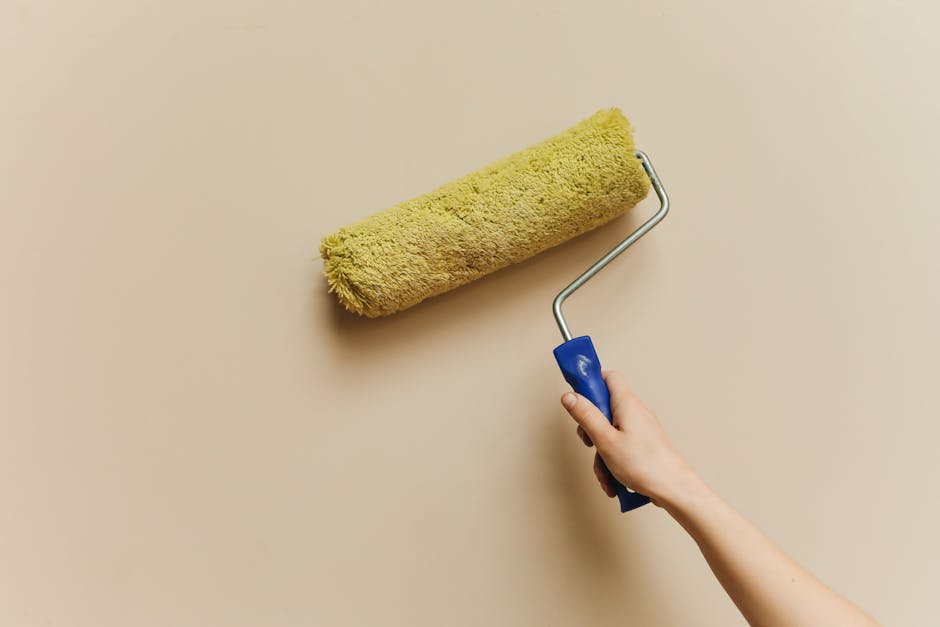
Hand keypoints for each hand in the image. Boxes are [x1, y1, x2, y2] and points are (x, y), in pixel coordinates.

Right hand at [560, 371, 694, 505]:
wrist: (675, 489)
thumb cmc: (646, 465)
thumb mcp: (606, 440)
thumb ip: (586, 416)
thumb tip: (569, 397)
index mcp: (627, 403)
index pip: (607, 377)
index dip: (590, 384)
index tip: (576, 398)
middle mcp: (635, 412)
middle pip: (604, 409)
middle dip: (591, 430)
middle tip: (590, 443)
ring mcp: (640, 429)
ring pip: (610, 433)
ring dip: (601, 454)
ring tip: (605, 473)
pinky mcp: (643, 444)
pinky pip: (620, 447)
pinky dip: (613, 462)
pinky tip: (614, 481)